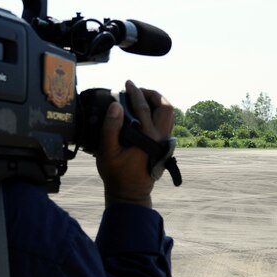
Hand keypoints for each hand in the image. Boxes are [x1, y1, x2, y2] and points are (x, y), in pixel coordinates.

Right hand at [96, 80, 173, 207]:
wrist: (130, 193)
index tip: (128, 83)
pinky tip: (146, 112)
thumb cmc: (117, 174)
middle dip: (152, 94)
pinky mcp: (163, 145)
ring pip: (169, 114)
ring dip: (158, 102)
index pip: (143, 107)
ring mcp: (164, 141)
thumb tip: (116, 105)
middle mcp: (160, 137)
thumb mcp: (107, 152)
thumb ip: (111, 128)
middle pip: (165, 107)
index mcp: (148, 137)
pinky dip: (158, 112)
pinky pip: (167, 122)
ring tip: (142, 98)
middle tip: (137, 91)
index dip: (135, 92)